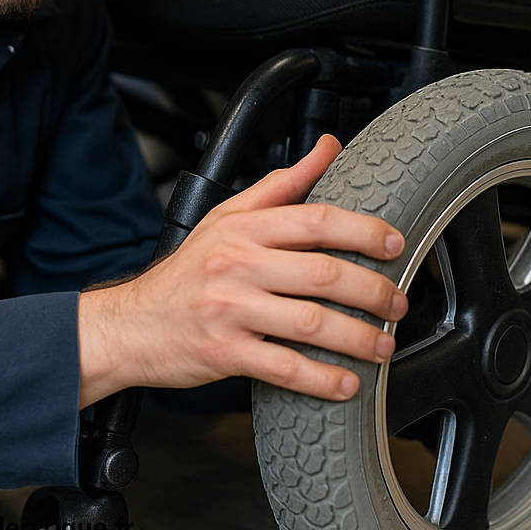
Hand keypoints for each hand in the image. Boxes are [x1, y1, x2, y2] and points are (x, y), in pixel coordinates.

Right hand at [78, 135, 406, 405]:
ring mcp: (230, 309)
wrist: (132, 323)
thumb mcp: (228, 215)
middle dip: (372, 290)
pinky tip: (346, 383)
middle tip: (398, 302)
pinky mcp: (224, 352)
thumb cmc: (189, 270)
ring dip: (357, 337)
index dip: (363, 230)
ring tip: (383, 344)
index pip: (314, 219)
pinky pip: (284, 368)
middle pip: (322, 273)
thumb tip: (328, 147)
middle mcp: (237, 264)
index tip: (395, 244)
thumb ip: (283, 184)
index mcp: (243, 227)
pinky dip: (321, 378)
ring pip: (310, 323)